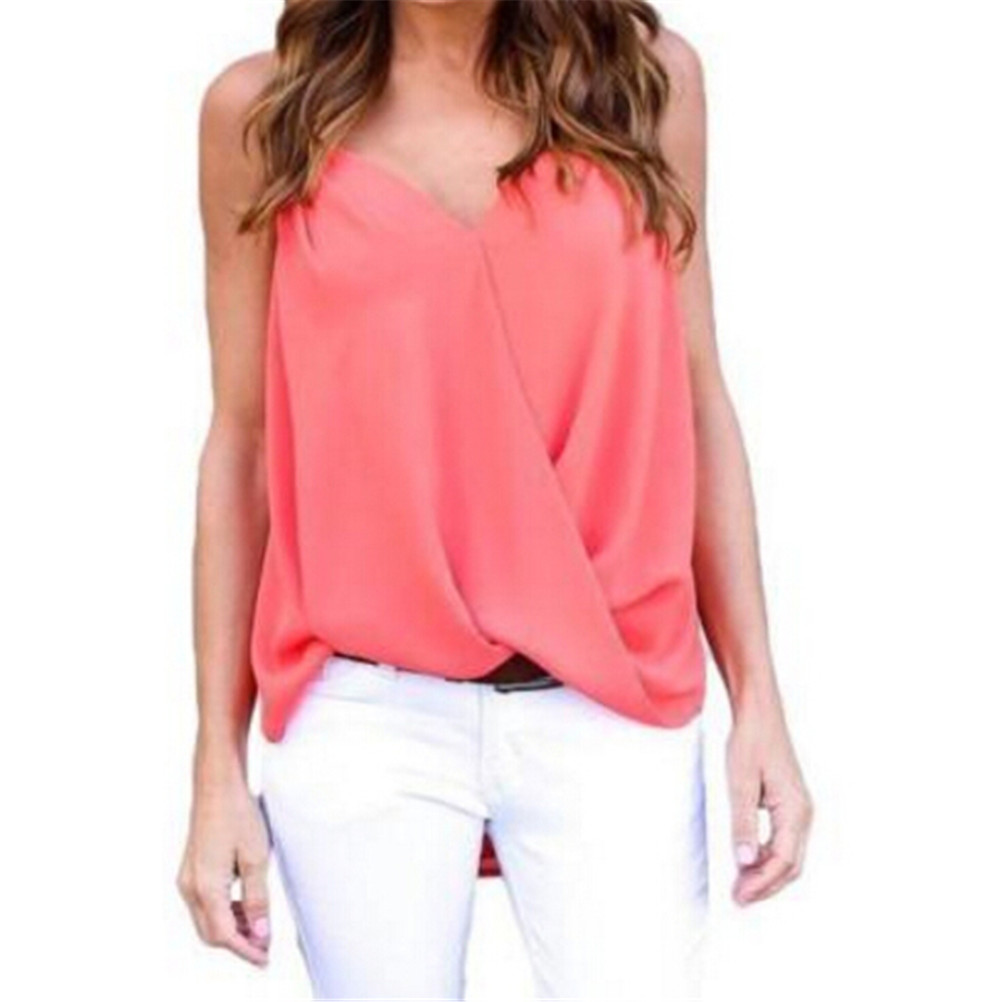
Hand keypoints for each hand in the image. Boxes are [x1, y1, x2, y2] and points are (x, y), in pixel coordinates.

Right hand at [176, 770, 271, 965]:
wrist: (217, 785)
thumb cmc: (238, 815)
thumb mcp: (256, 858)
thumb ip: (257, 899)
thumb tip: (260, 935)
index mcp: (205, 887)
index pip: (223, 935)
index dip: (245, 950)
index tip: (265, 958)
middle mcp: (189, 887)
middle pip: (211, 933)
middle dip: (238, 944)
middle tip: (264, 947)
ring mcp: (187, 879)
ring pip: (207, 919)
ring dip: (232, 928)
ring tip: (259, 926)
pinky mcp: (191, 871)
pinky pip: (205, 903)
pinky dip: (225, 912)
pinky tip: (245, 906)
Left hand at [726, 689, 812, 905]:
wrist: (760, 713)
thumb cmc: (750, 742)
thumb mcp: (739, 782)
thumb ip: (742, 823)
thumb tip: (744, 860)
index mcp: (795, 810)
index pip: (782, 861)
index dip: (761, 883)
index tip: (739, 896)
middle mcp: (803, 813)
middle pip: (790, 865)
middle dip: (765, 885)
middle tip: (738, 897)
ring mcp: (799, 809)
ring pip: (789, 855)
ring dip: (767, 873)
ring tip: (740, 883)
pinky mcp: (791, 804)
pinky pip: (785, 841)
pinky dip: (768, 856)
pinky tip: (748, 859)